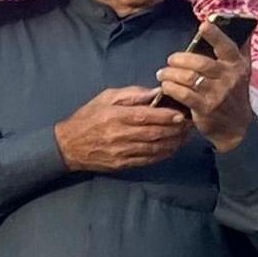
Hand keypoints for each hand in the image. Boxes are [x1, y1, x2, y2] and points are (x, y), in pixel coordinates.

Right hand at [52, 87, 191, 173]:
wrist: (68, 146)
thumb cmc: (88, 117)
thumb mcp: (106, 97)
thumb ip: (132, 94)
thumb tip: (157, 92)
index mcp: (115, 116)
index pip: (145, 116)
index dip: (165, 116)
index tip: (181, 114)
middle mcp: (119, 135)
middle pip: (154, 133)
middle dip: (175, 130)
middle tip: (189, 125)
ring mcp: (121, 152)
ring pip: (154, 148)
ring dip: (173, 143)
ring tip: (185, 136)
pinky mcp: (122, 164)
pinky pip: (147, 160)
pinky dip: (163, 154)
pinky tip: (172, 148)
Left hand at [158, 23, 257, 150]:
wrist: (236, 126)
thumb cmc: (235, 92)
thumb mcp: (243, 69)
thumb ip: (241, 46)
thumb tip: (241, 20)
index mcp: (237, 65)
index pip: (226, 46)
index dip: (215, 35)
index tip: (203, 25)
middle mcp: (229, 78)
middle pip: (201, 63)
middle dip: (180, 59)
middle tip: (170, 60)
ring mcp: (217, 94)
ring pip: (189, 78)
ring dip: (171, 74)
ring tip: (162, 73)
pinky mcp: (205, 109)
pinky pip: (184, 95)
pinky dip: (171, 88)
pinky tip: (165, 86)